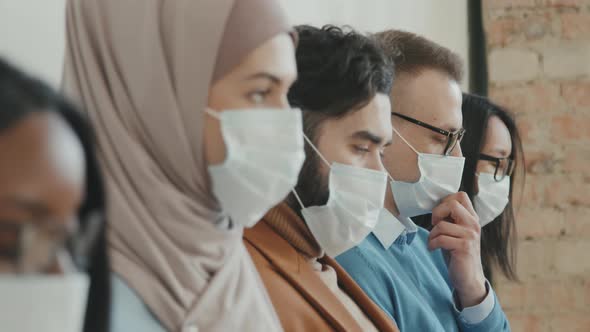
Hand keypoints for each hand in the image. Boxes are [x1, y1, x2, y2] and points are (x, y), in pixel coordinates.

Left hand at [428, 192, 486, 307]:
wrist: (468, 278)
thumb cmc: (457, 253)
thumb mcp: (455, 231)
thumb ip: (451, 218)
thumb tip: (436, 205)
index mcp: (471, 218)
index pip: (460, 195)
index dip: (444, 202)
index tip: (439, 215)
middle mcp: (473, 224)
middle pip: (452, 204)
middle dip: (436, 213)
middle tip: (434, 225)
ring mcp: (470, 236)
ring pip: (441, 225)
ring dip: (431, 234)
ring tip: (433, 242)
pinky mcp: (464, 247)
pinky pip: (440, 239)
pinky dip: (432, 244)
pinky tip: (433, 249)